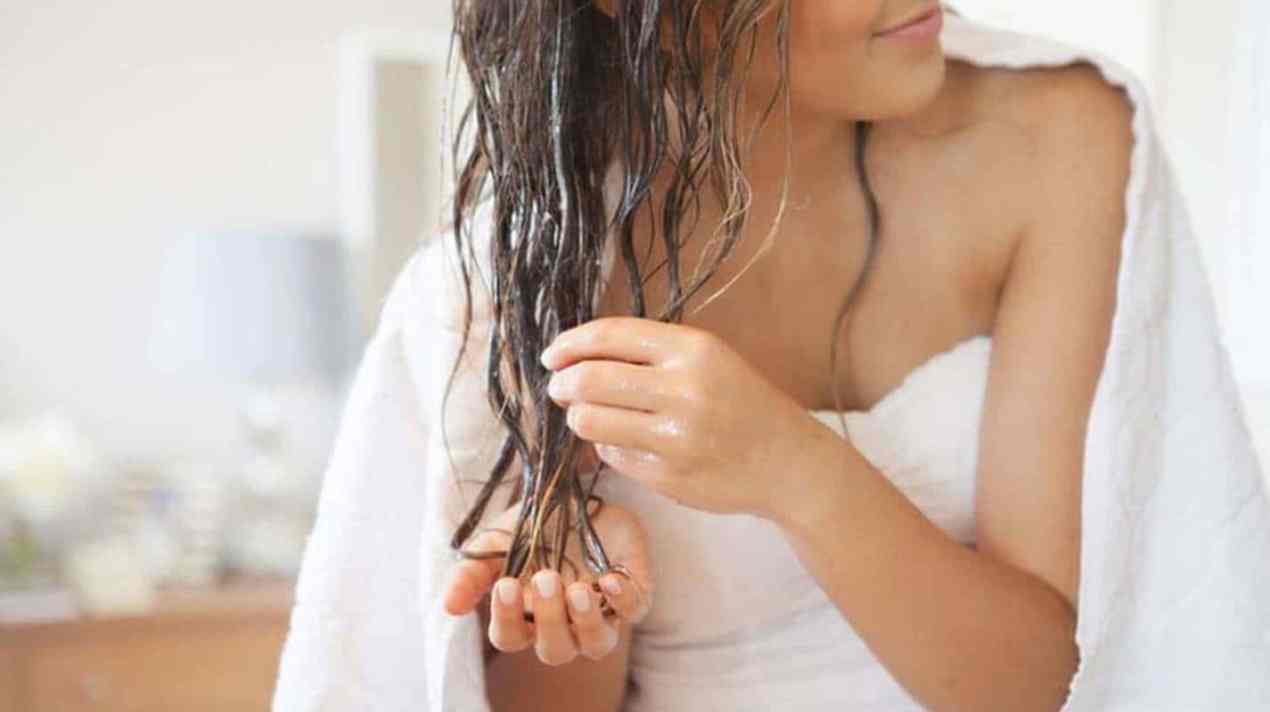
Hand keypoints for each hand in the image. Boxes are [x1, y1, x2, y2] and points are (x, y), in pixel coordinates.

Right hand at [441, 474, 653, 665]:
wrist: (574, 492)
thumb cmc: (532, 526)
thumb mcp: (495, 541)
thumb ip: (471, 572)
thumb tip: (450, 607)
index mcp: (527, 614)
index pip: (511, 637)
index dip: (508, 619)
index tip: (507, 584)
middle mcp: (564, 622)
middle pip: (556, 651)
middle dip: (552, 619)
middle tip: (547, 578)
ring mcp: (600, 610)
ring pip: (597, 644)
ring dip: (587, 622)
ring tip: (580, 590)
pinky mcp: (632, 592)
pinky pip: (634, 611)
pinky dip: (624, 600)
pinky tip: (611, 578)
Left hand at [540, 317, 836, 520]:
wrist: (787, 462)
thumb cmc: (741, 403)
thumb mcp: (708, 360)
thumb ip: (649, 354)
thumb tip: (575, 357)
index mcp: (693, 350)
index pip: (610, 337)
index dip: (570, 344)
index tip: (552, 355)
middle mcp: (683, 390)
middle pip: (589, 380)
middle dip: (563, 385)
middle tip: (560, 390)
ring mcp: (675, 437)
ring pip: (590, 422)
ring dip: (579, 417)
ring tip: (589, 415)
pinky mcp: (668, 476)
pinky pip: (612, 455)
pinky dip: (609, 446)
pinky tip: (627, 442)